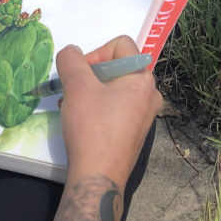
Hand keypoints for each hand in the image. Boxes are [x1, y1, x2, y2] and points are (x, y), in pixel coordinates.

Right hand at [56, 36, 161, 189]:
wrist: (98, 176)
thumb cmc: (92, 127)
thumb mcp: (76, 85)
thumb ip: (71, 60)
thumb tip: (71, 53)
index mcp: (143, 79)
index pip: (120, 45)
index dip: (95, 52)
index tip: (79, 73)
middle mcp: (150, 94)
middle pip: (116, 66)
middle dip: (89, 74)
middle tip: (71, 90)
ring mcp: (144, 115)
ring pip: (112, 88)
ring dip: (88, 91)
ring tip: (70, 106)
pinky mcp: (134, 132)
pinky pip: (114, 107)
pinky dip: (96, 107)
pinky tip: (79, 120)